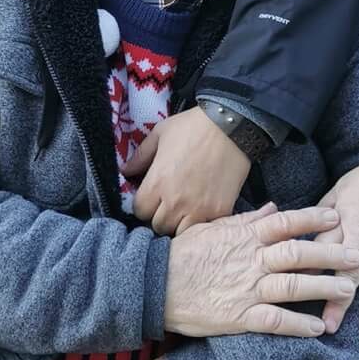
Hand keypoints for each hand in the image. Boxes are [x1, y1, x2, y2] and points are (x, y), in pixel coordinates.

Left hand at [125, 107, 250, 234]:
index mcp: (157, 182)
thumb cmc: (193, 126)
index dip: (144, 204)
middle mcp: (175, 201)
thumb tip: (126, 172)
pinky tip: (202, 210)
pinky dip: (201, 223)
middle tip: (169, 203)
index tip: (152, 197)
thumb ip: (141, 156)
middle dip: (160, 215)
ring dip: (180, 223)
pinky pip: (204, 229)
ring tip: (185, 210)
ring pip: (180, 232)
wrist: (232, 127)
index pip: (139, 211)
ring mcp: (199, 209)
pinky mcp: (220, 211)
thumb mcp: (160, 133)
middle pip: (158, 226)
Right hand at [164, 202, 358, 337]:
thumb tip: (273, 207)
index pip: (285, 223)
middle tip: (356, 255)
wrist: (155, 285)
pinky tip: (317, 328)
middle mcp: (251, 261)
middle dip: (329, 254)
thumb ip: (247, 219)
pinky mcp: (239, 317)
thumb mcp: (213, 227)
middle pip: (297, 254)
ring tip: (348, 289)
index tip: (336, 217)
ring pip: (292, 286)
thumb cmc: (184, 254)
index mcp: (245, 237)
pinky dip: (296, 325)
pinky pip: (274, 321)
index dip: (312, 219)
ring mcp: (246, 290)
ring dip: (322, 288)